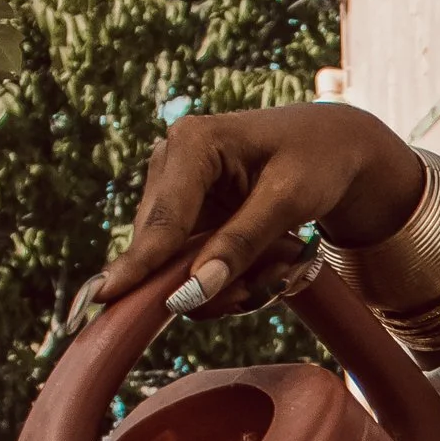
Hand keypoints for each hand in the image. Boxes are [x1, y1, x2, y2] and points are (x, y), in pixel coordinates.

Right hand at [91, 104, 426, 318]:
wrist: (334, 148)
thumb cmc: (317, 161)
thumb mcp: (289, 200)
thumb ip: (241, 244)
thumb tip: (191, 291)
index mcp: (192, 144)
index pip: (163, 220)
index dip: (140, 264)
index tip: (106, 297)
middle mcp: (172, 166)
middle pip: (166, 251)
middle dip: (214, 280)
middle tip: (278, 277)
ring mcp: (177, 195)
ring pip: (180, 267)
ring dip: (232, 282)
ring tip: (285, 264)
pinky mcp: (189, 220)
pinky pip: (196, 267)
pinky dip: (234, 277)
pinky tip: (273, 261)